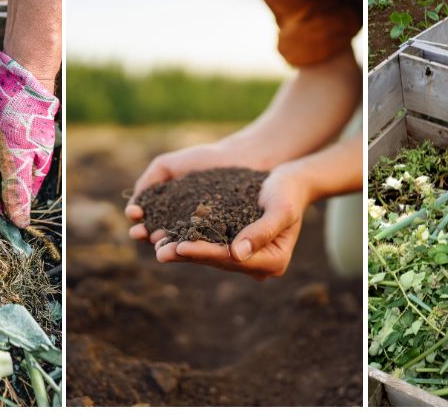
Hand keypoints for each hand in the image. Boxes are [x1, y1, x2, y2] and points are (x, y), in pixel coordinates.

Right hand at [126, 142, 243, 242]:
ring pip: (174, 240)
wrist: (239, 159)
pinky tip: (180, 242)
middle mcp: (178, 222)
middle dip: (144, 233)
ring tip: (156, 240)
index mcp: (165, 207)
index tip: (134, 213)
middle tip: (139, 232)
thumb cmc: (203, 160)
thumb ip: (149, 180)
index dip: (136, 217)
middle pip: (155, 231)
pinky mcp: (216, 236)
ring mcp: (197, 231)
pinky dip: (188, 244)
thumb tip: (134, 203)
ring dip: (162, 243)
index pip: (145, 216)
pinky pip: (200, 242)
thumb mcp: (167, 165)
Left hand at [136, 163, 312, 280]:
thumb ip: (262, 231)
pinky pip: (208, 245)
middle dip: (187, 255)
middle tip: (159, 252)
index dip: (204, 253)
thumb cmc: (289, 192)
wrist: (291, 182)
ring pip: (209, 256)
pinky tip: (166, 235)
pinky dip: (188, 240)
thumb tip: (237, 254)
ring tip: (157, 246)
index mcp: (273, 262)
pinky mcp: (234, 246)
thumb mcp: (280, 208)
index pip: (231, 259)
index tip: (180, 247)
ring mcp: (245, 258)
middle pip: (217, 261)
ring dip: (182, 251)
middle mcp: (258, 265)